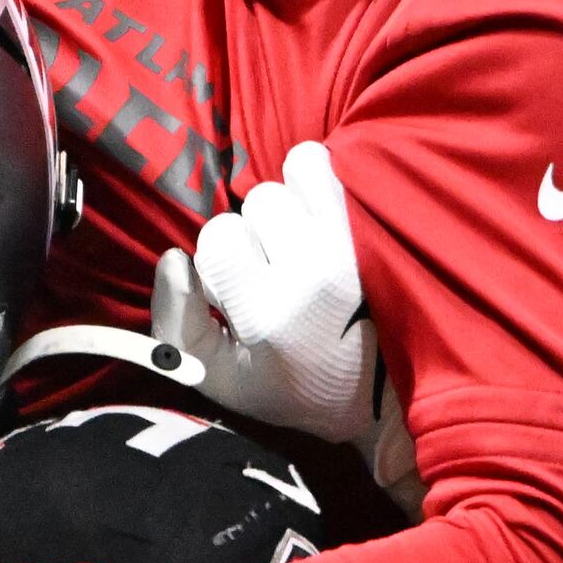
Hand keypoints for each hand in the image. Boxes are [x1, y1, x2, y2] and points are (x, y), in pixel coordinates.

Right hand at [150, 139, 378, 441]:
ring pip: (296, 177)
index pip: (219, 238)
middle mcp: (315, 273)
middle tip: (282, 268)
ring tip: (307, 242)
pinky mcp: (382, 228)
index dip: (224, 261)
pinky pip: (333, 166)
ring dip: (295, 204)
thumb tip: (174, 259)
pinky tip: (326, 217)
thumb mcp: (220, 379)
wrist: (389, 396)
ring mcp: (356, 245)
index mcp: (271, 315)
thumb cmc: (294, 387)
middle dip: (262, 231)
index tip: (245, 290)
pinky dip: (320, 181)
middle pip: (260, 202)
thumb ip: (176, 324)